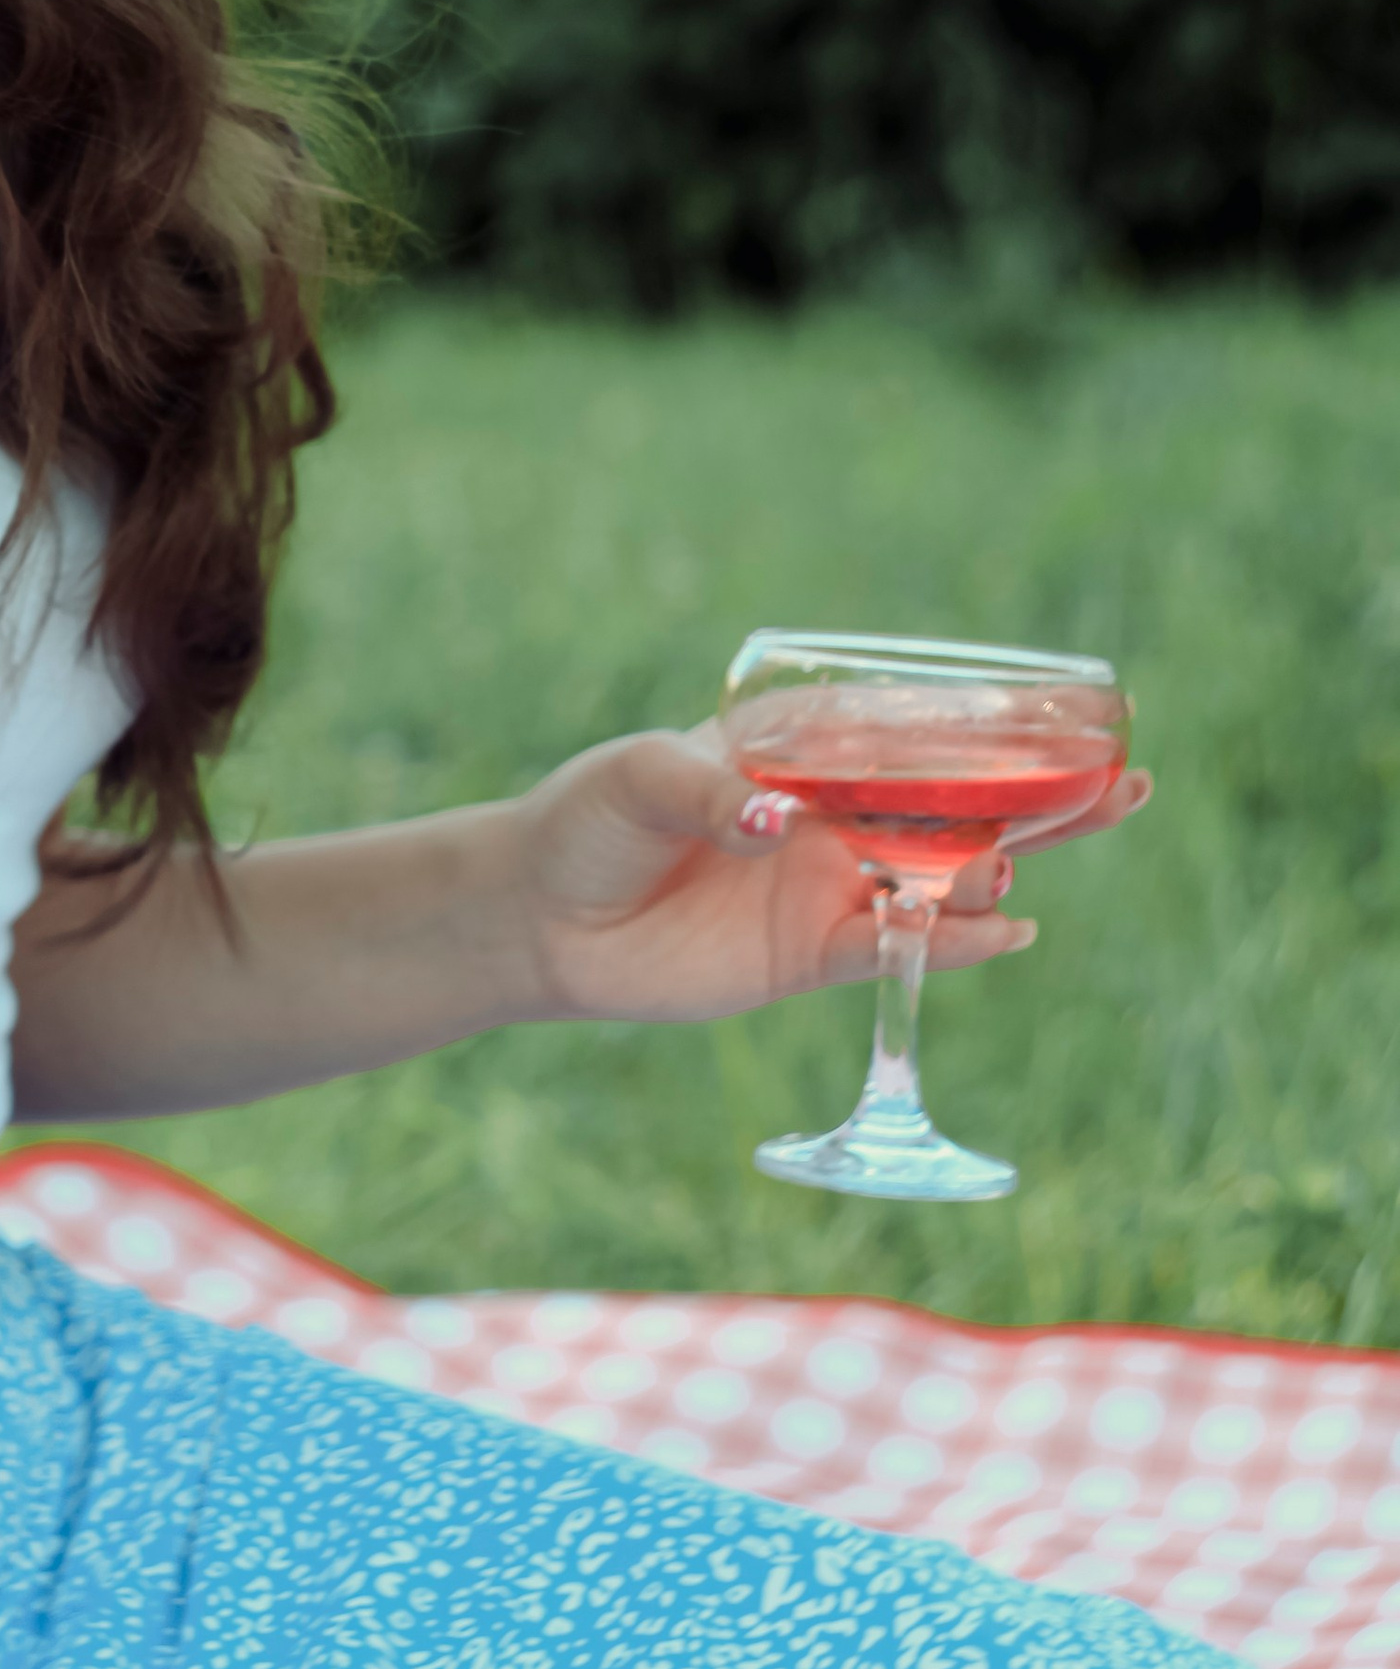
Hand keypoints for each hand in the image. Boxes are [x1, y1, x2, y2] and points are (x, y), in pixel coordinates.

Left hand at [498, 722, 1153, 1025]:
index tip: (1075, 715)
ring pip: (945, 878)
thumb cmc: (587, 820)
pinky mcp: (812, 953)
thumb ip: (712, 793)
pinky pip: (901, 948)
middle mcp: (835, 813)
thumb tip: (777, 821)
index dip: (995, 725)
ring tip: (1016, 866)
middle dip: (1046, 796)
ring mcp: (832, 883)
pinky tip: (1003, 932)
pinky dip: (952, 943)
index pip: (915, 730)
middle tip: (1127, 786)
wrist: (540, 917)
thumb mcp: (638, 779)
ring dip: (997, 871)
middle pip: (960, 804)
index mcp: (805, 748)